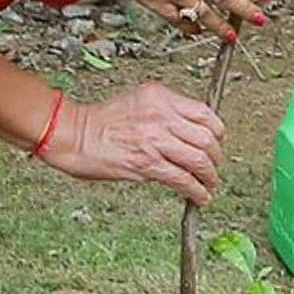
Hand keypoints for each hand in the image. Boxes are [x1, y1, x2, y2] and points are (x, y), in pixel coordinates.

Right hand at [38, 82, 224, 203]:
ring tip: (209, 185)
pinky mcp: (147, 164)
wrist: (75, 135)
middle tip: (214, 167)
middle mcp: (161, 116)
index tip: (217, 142)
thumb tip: (190, 133)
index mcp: (161, 96)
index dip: (217, 132)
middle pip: (207, 139)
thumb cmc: (101, 122)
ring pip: (199, 161)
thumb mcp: (138, 101)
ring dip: (210, 177)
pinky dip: (196, 191)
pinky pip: (182, 179)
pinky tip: (199, 196)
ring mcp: (155, 140)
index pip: (205, 112)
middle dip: (216, 158)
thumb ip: (166, 112)